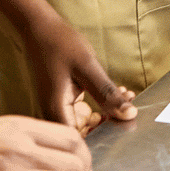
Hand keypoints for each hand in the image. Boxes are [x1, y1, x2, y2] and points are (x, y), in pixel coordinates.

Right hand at [22, 15, 135, 132]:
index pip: (81, 142)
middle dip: (110, 122)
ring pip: (86, 122)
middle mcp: (54, 115)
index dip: (104, 137)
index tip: (124, 122)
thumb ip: (107, 94)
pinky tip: (115, 91)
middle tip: (129, 104)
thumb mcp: (88, 68)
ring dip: (108, 111)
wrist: (40, 28)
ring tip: (125, 94)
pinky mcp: (62, 102)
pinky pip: (83, 112)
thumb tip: (129, 115)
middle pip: (85, 134)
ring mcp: (57, 109)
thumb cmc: (60, 44)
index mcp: (57, 111)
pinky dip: (100, 103)